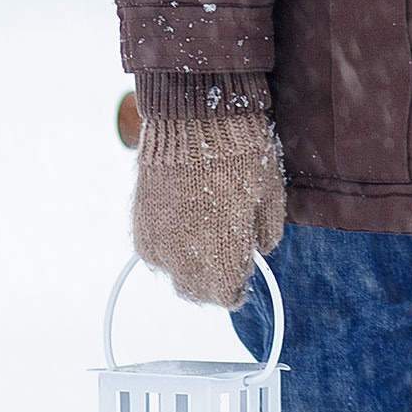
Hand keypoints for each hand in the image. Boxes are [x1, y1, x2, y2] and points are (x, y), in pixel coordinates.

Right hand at [131, 106, 286, 304]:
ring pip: (171, 275)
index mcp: (222, 250)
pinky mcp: (140, 220)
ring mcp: (159, 237)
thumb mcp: (271, 192)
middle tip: (226, 268)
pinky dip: (166, 252)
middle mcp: (185, 251)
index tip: (244, 279)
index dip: (238, 290)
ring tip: (203, 251)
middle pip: (196, 291)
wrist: (194, 117)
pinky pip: (151, 253)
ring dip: (188, 270)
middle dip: (214, 285)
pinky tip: (180, 236)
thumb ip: (268, 230)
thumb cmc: (240, 151)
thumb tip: (260, 249)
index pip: (227, 295)